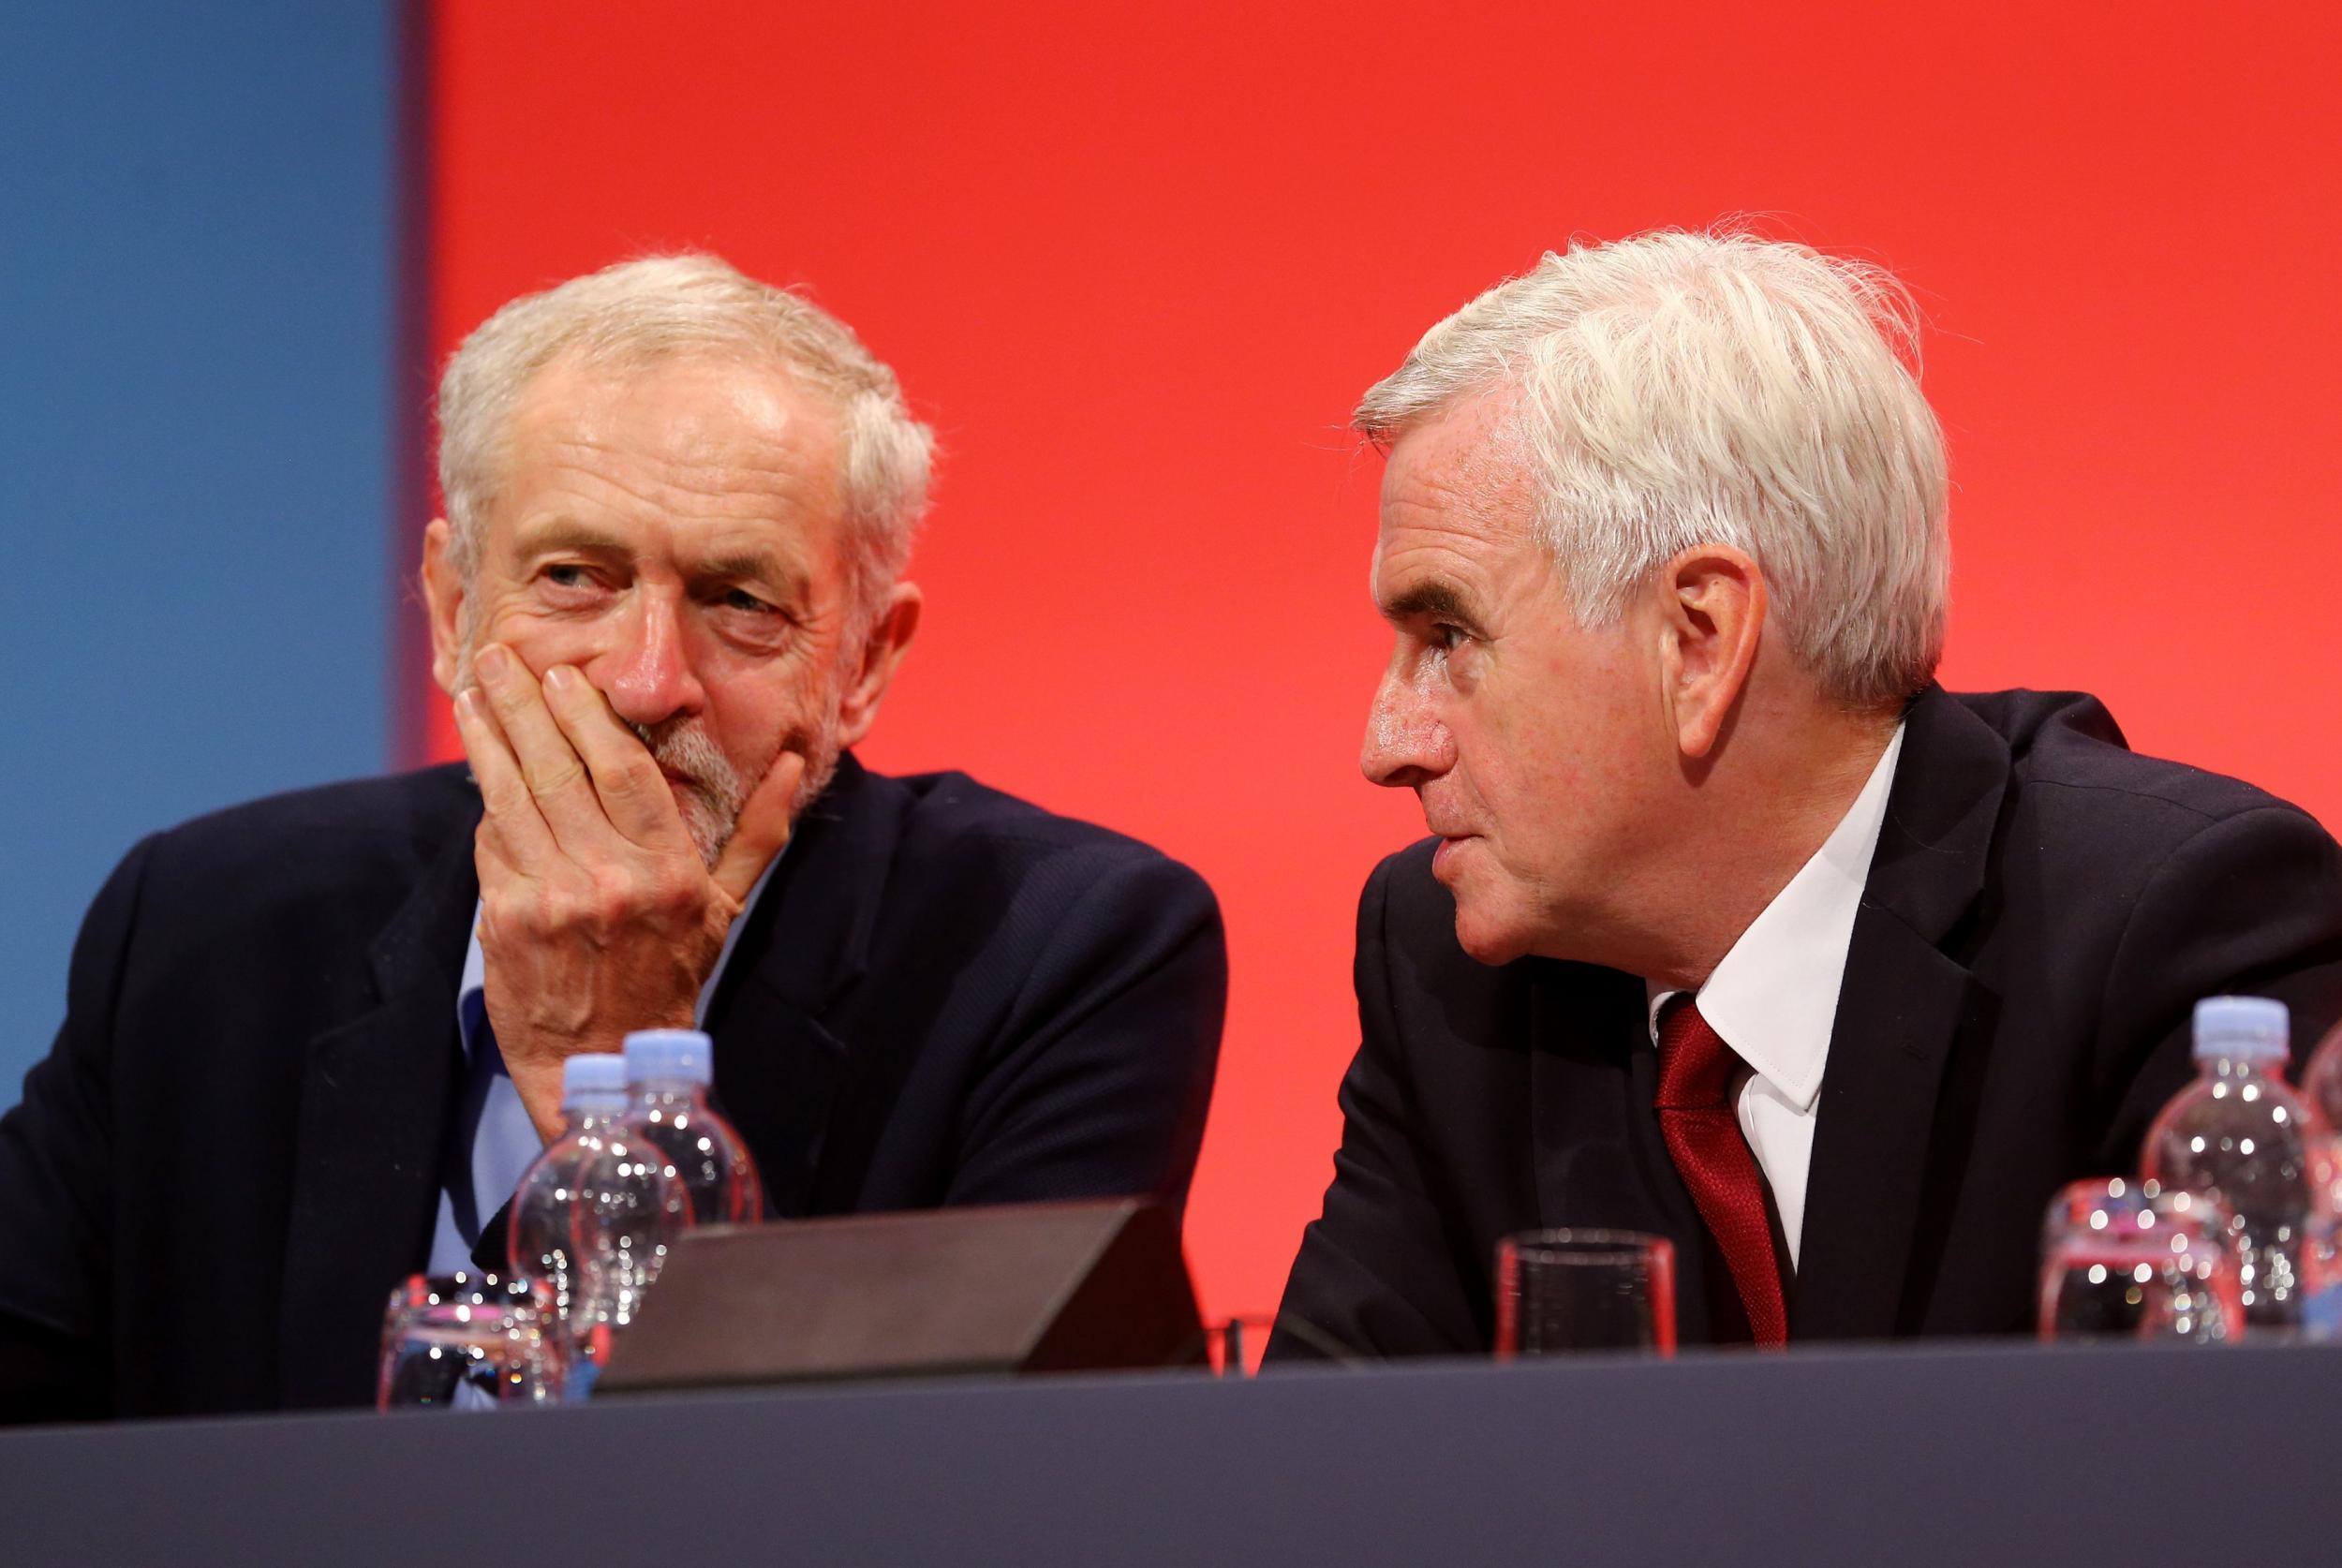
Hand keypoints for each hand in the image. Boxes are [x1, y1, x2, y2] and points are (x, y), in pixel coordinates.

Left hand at [451, 643, 802, 1141]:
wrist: (604, 1060)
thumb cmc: (669, 976)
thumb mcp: (726, 908)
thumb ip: (759, 833)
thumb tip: (796, 763)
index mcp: (669, 871)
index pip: (622, 770)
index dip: (586, 715)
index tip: (562, 673)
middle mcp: (610, 881)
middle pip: (558, 770)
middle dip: (524, 706)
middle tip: (499, 658)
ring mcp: (552, 900)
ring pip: (512, 798)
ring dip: (486, 739)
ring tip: (471, 693)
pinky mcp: (506, 921)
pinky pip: (490, 845)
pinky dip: (485, 806)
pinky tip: (479, 768)